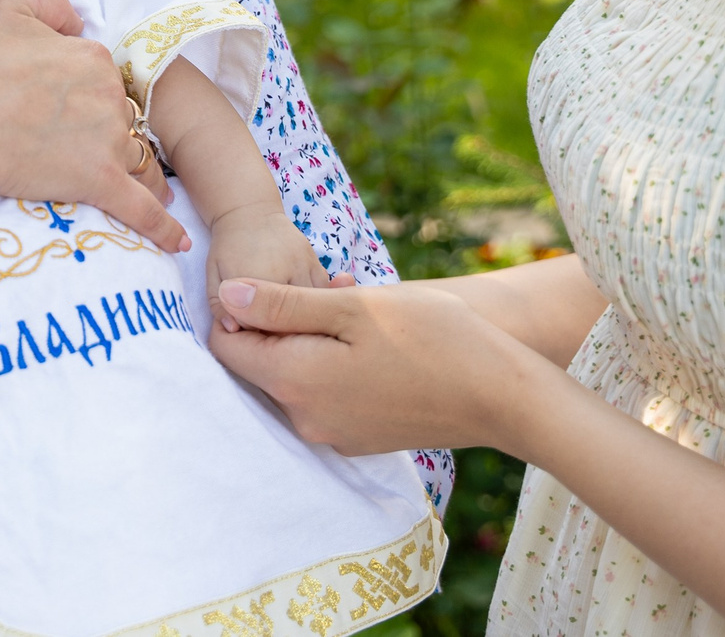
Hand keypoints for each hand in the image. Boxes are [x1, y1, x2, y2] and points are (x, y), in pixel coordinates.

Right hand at [0, 0, 186, 253]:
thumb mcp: (6, 6)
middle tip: (85, 146)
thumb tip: (76, 23)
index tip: (61, 102)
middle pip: (119, 114)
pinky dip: (162, 227)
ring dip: (147, 172)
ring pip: (138, 157)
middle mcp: (109, 97)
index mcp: (91, 57)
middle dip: (108, 129)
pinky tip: (177, 243)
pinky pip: (140, 208)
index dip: (81, 87)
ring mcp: (108, 142)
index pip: (99, 72)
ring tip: (155, 190)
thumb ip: (51, 4)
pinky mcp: (99, 183)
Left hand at [204, 205, 327, 328]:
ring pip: (310, 312)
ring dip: (299, 323)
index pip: (254, 325)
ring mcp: (303, 267)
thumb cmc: (227, 248)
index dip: (248, 332)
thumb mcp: (213, 276)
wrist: (251, 212)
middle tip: (267, 330)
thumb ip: (219, 307)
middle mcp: (281, 272)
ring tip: (287, 325)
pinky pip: (323, 296)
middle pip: (286, 322)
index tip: (246, 329)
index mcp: (250, 276)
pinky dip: (316, 308)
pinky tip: (304, 312)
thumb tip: (232, 331)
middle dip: (276, 332)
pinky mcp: (317, 263)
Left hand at [207, 275, 558, 457]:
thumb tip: (224, 296)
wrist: (500, 396)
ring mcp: (333, 436)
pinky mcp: (359, 439)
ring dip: (312, 342)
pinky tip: (375, 341)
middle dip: (282, 323)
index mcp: (294, 383)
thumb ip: (282, 305)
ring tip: (358, 309)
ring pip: (297, 377)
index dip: (240, 308)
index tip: (279, 284)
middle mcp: (304, 421)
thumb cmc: (431, 337)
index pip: (228, 348)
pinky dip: (334, 366)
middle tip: (331, 291)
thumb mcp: (350, 306)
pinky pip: (326, 396)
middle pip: (262, 364)